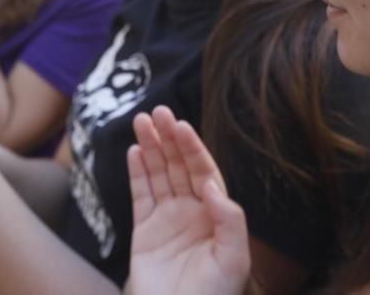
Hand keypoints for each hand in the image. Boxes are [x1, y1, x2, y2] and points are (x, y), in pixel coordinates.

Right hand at [125, 106, 250, 294]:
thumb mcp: (233, 258)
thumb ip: (228, 218)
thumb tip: (211, 183)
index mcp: (216, 215)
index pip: (204, 171)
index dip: (192, 148)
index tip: (181, 126)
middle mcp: (192, 212)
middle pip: (179, 166)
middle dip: (169, 138)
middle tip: (158, 111)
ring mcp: (167, 220)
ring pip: (158, 174)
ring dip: (151, 147)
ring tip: (141, 121)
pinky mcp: (144, 232)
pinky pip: (140, 195)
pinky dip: (137, 173)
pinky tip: (135, 151)